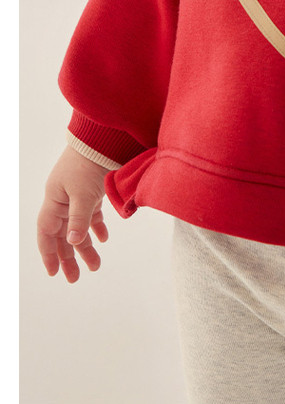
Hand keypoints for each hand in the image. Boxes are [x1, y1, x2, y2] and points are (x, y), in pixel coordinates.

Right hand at [37, 144, 109, 281]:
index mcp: (54, 201)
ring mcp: (77, 196)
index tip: (53, 273)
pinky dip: (96, 227)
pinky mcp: (91, 192)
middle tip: (75, 279)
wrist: (102, 140)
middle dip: (68, 258)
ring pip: (78, 228)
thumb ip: (78, 219)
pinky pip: (91, 215)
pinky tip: (104, 239)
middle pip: (62, 235)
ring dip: (85, 246)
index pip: (46, 233)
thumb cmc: (88, 164)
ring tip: (95, 266)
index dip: (48, 254)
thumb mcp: (82, 194)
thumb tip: (71, 242)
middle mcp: (63, 200)